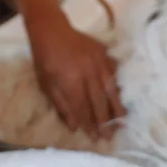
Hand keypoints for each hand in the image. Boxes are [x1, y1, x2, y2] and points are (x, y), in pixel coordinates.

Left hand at [28, 12, 121, 137]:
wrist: (51, 29)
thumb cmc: (44, 58)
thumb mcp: (46, 84)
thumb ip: (61, 105)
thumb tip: (75, 127)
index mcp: (70, 79)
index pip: (82, 107)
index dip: (89, 124)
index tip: (95, 138)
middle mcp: (87, 71)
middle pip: (99, 100)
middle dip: (105, 121)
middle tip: (111, 137)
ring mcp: (98, 60)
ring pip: (111, 88)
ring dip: (116, 107)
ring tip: (122, 122)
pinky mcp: (104, 53)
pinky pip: (114, 72)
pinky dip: (118, 86)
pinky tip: (121, 98)